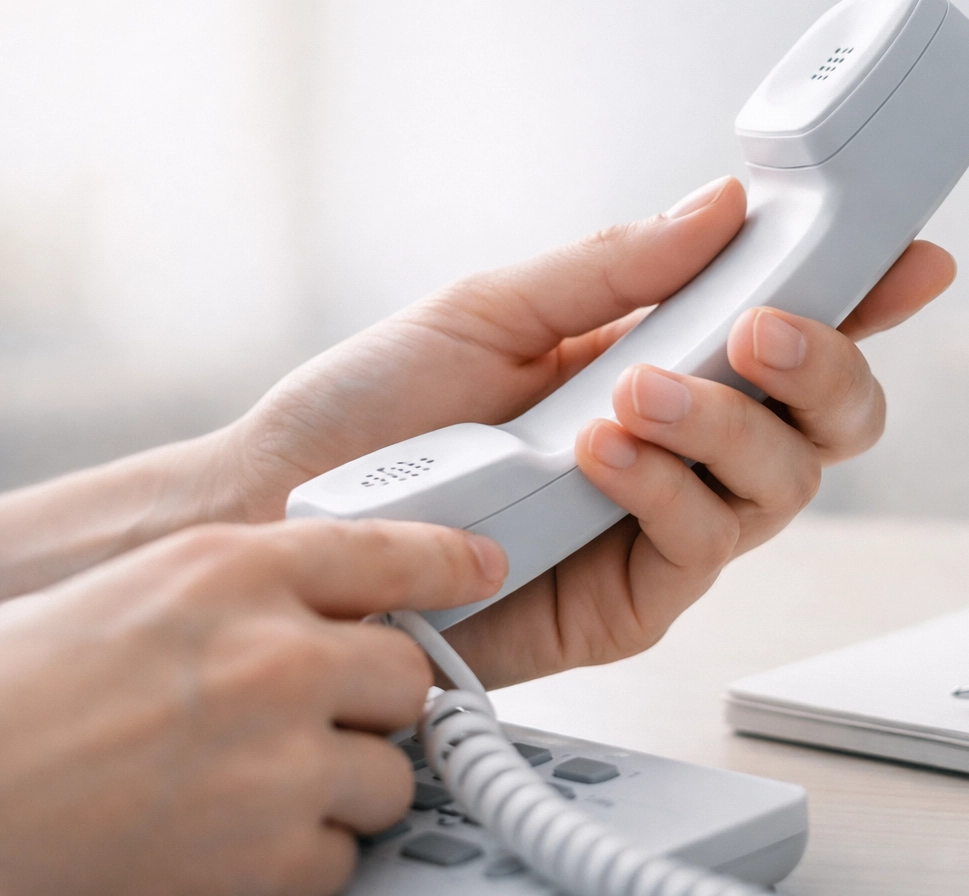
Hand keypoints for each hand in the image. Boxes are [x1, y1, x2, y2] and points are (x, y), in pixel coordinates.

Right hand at [0, 518, 504, 895]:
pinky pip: (342, 856)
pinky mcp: (270, 857)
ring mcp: (280, 759)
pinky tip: (228, 841)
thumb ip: (251, 592)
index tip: (482, 567)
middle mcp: (272, 656)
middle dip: (375, 705)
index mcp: (232, 572)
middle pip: (407, 677)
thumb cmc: (26, 691)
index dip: (447, 561)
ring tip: (252, 789)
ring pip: (388, 776)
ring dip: (339, 790)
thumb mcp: (143, 595)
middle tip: (320, 722)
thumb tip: (347, 610)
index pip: (386, 549)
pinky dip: (298, 860)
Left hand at [228, 176, 953, 686]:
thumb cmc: (378, 408)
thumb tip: (723, 205)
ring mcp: (670, 523)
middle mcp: (687, 445)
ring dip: (728, 426)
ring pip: (786, 484)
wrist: (288, 515)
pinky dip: (668, 488)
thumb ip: (611, 267)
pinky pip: (705, 544)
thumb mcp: (491, 307)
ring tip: (635, 393)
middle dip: (826, 367)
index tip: (913, 257)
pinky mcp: (639, 599)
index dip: (867, 295)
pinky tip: (603, 456)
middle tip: (766, 329)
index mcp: (663, 359)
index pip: (793, 328)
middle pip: (830, 420)